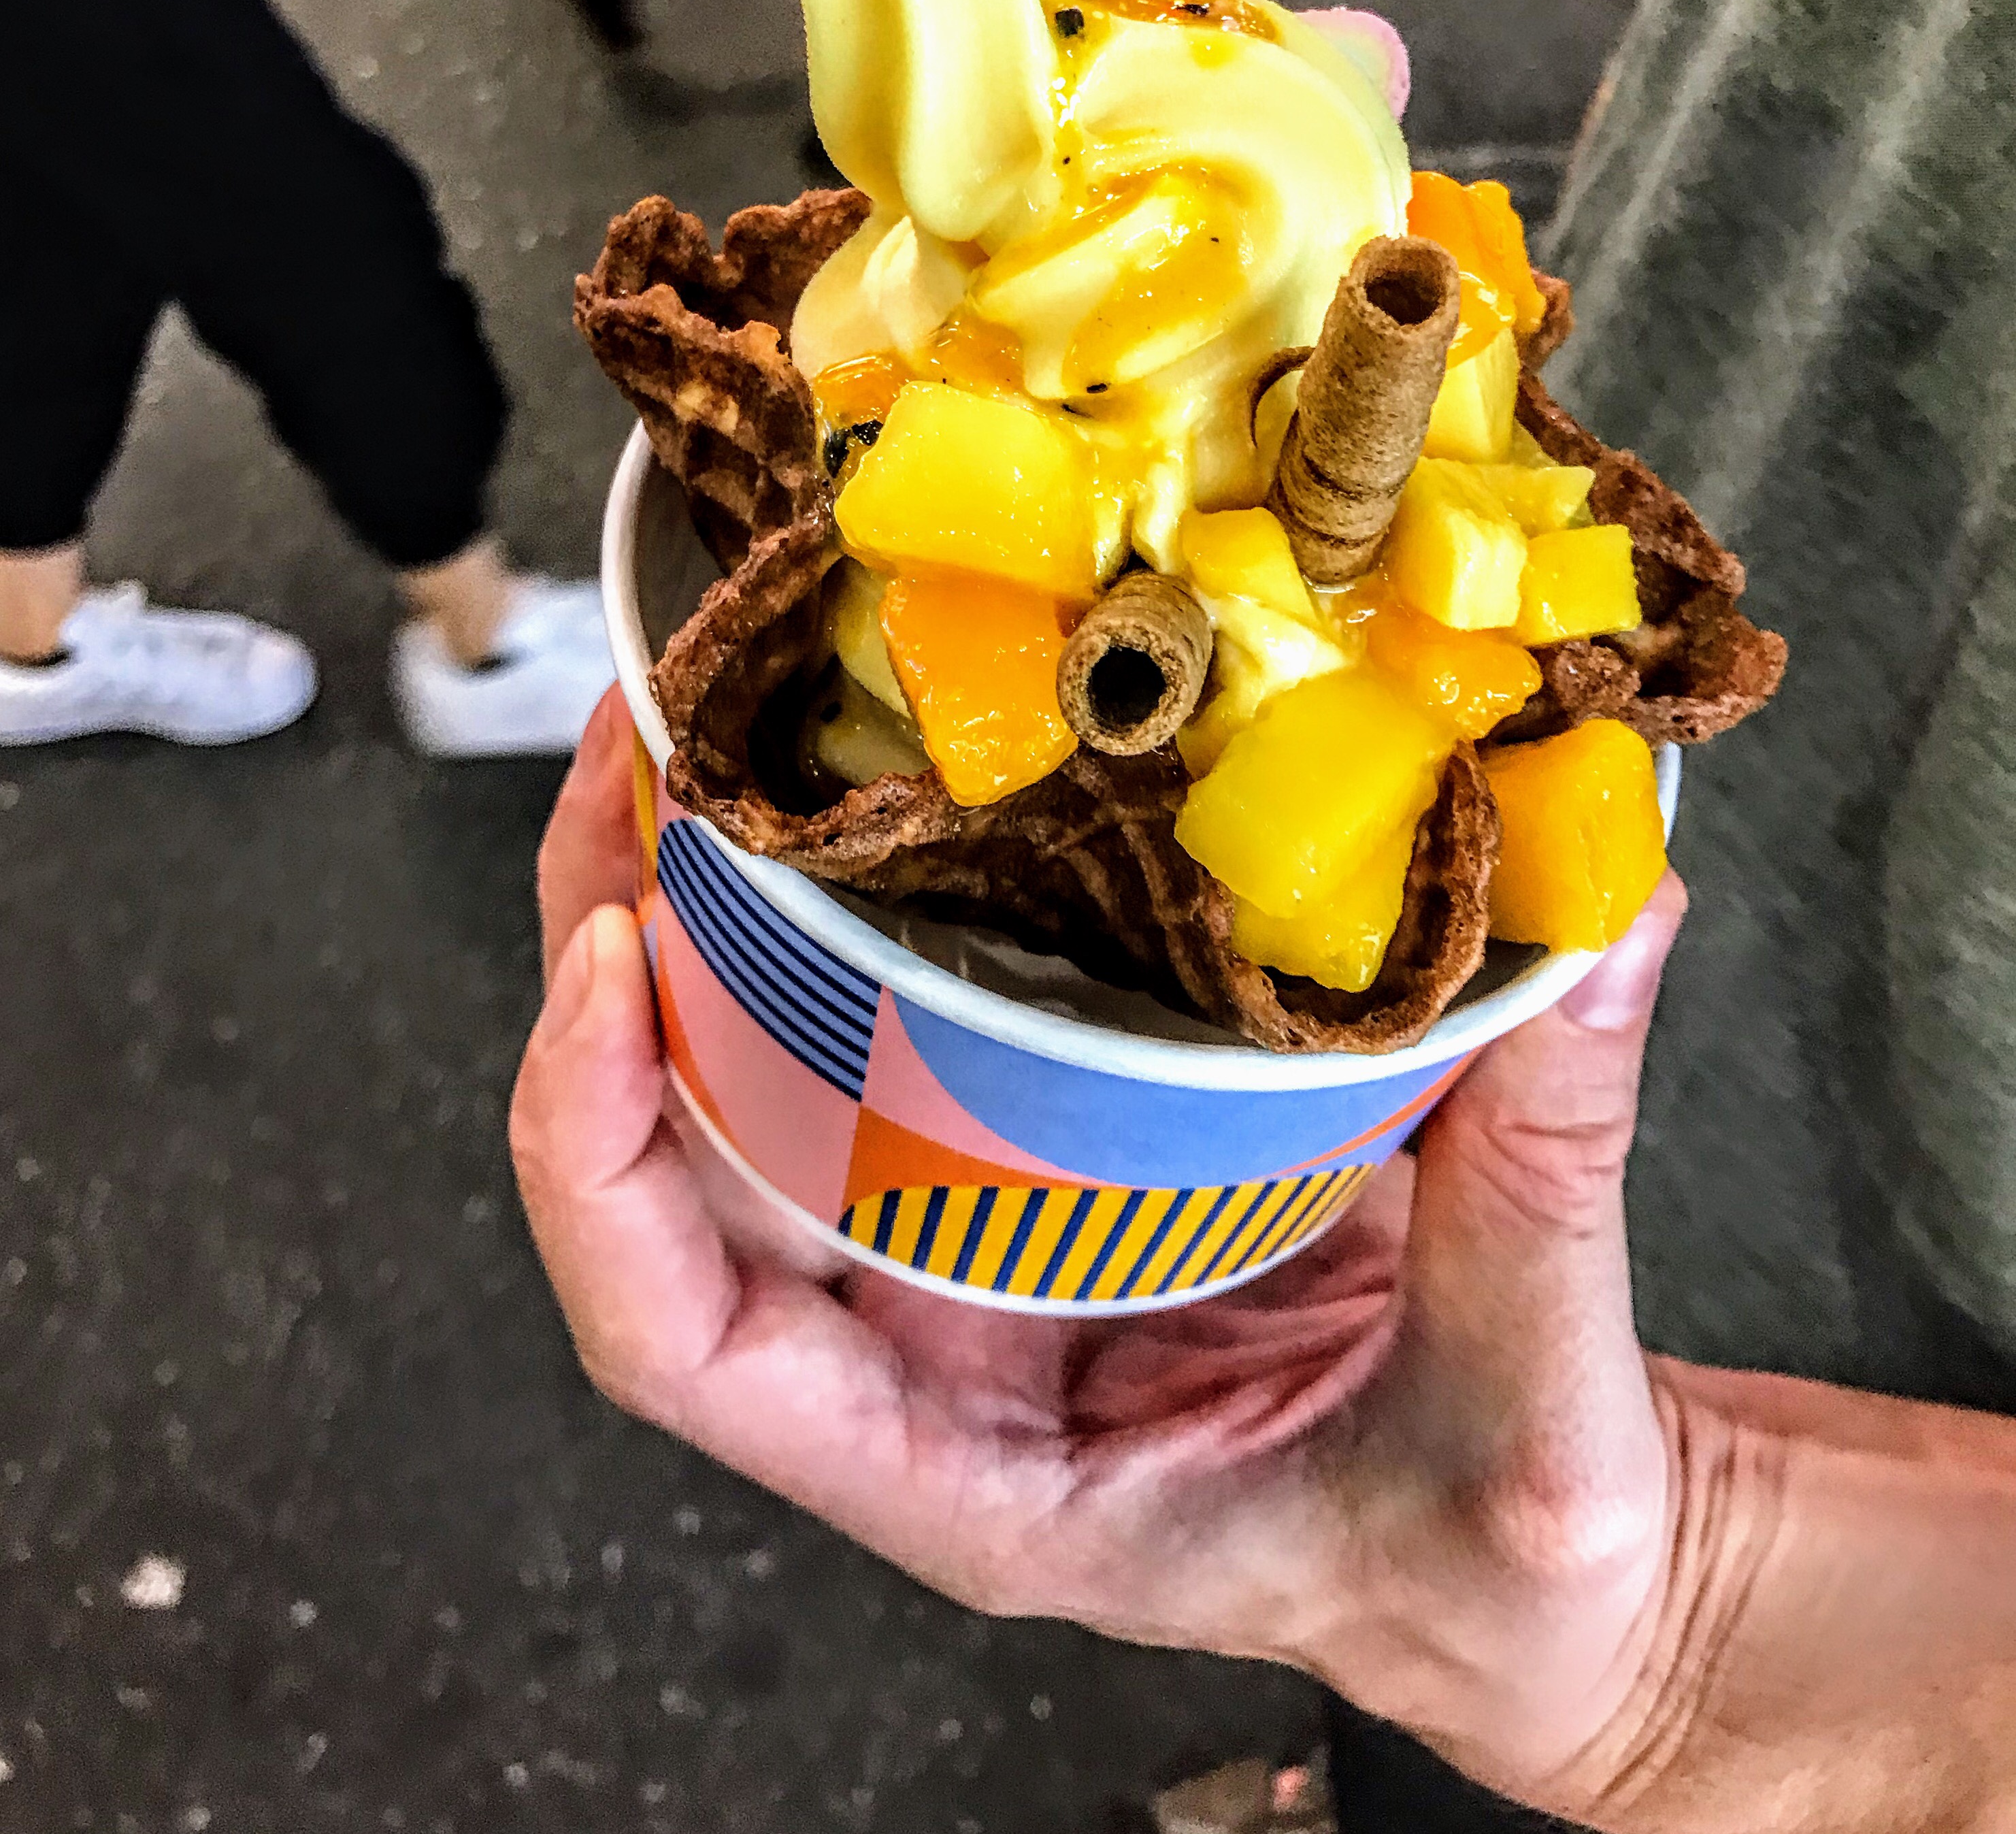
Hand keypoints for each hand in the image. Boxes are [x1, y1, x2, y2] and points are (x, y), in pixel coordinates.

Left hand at [514, 699, 1694, 1816]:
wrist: (1546, 1571)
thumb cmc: (1500, 1568)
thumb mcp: (1531, 1419)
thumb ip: (1547, 1168)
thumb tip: (1605, 917)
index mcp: (974, 1479)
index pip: (684, 1341)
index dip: (594, 1151)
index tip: (605, 953)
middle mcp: (936, 1356)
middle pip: (678, 1158)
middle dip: (614, 945)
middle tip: (642, 738)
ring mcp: (986, 1250)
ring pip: (770, 1076)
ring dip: (720, 902)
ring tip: (725, 708)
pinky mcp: (1062, 1164)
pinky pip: (916, 1027)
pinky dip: (882, 904)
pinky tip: (900, 774)